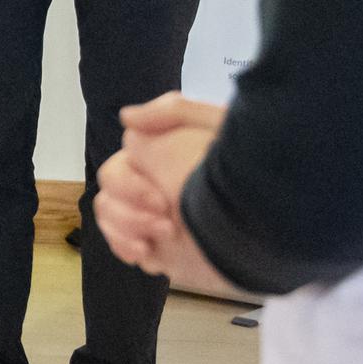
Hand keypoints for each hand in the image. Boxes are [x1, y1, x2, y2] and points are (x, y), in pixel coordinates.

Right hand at [98, 94, 230, 291]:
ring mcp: (155, 217)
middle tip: (163, 213)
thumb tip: (127, 118)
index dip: (131, 179)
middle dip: (130, 203)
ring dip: (127, 225)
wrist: (254, 233)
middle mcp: (158, 183)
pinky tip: (147, 251)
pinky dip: (124, 246)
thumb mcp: (211, 127)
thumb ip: (171, 112)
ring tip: (165, 234)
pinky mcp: (158, 248)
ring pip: (108, 213)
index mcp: (169, 156)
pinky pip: (119, 243)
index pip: (126, 157)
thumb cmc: (233, 179)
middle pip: (111, 184)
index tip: (160, 194)